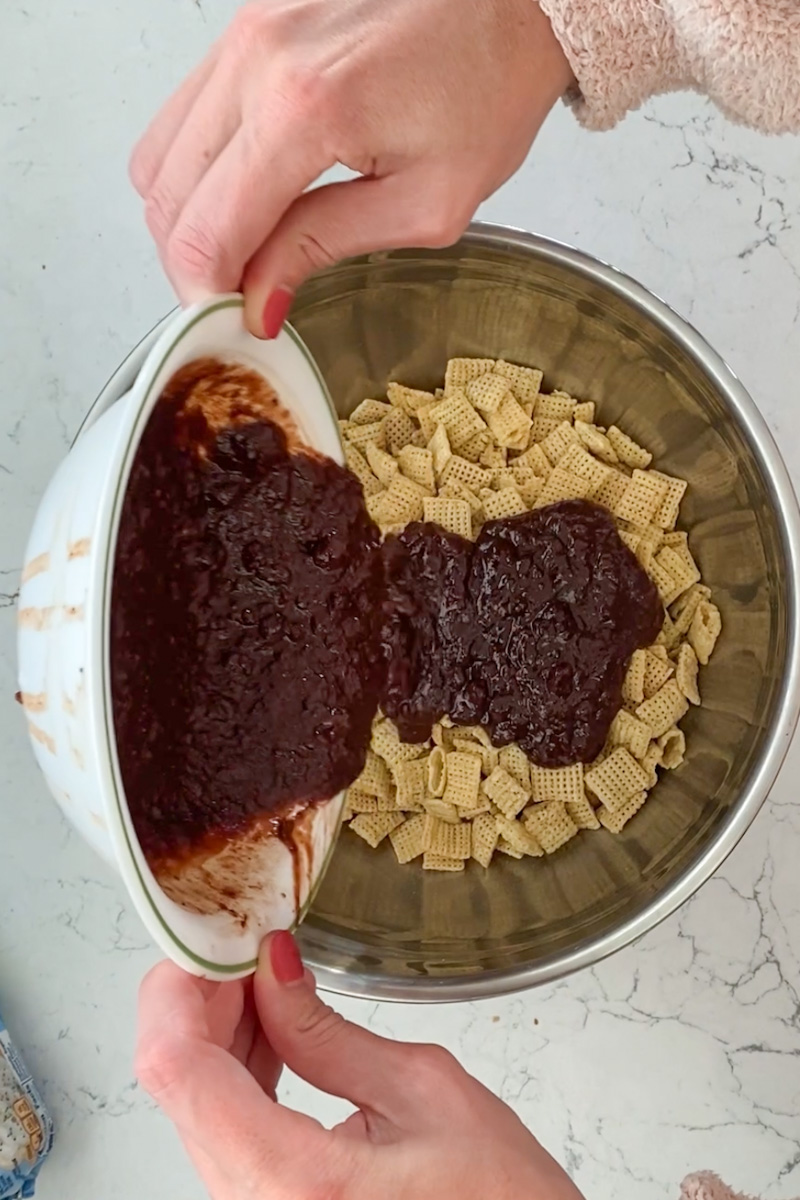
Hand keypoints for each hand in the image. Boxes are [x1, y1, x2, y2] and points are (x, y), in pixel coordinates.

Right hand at [129, 0, 571, 335]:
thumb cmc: (492, 83)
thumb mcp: (428, 201)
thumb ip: (326, 247)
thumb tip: (260, 299)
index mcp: (305, 110)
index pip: (205, 232)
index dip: (207, 296)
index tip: (233, 322)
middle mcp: (258, 58)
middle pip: (164, 196)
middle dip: (191, 262)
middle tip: (238, 294)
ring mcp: (243, 31)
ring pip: (158, 154)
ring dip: (188, 215)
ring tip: (244, 246)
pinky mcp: (246, 22)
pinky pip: (183, 112)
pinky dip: (199, 167)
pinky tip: (246, 192)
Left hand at [136, 932, 583, 1198]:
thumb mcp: (424, 1090)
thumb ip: (326, 1030)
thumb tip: (273, 966)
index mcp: (290, 1181)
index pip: (179, 1068)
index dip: (181, 985)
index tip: (213, 934)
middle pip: (177, 1083)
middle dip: (200, 997)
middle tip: (244, 941)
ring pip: (193, 1104)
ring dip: (215, 1030)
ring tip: (261, 976)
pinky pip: (221, 1130)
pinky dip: (234, 1070)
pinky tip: (267, 1029)